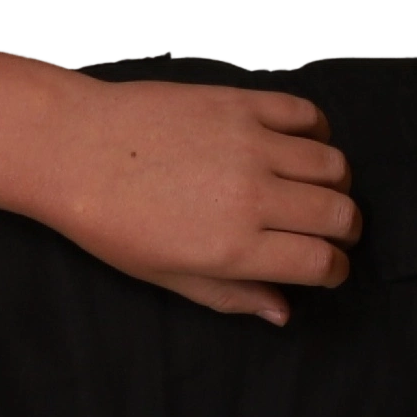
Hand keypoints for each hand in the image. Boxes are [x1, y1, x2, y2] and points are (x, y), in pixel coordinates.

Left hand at [51, 79, 359, 323]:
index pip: (321, 262)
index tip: (328, 269)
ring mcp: (249, 144)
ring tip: (314, 190)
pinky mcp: (239, 104)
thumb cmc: (109, 222)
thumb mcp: (165, 275)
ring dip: (335, 183)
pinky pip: (306, 113)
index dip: (334, 271)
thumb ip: (230, 296)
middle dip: (345, 230)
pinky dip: (317, 130)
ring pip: (334, 164)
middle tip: (329, 232)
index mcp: (232, 247)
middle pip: (340, 213)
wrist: (71, 149)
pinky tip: (300, 144)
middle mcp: (251, 195)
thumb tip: (283, 312)